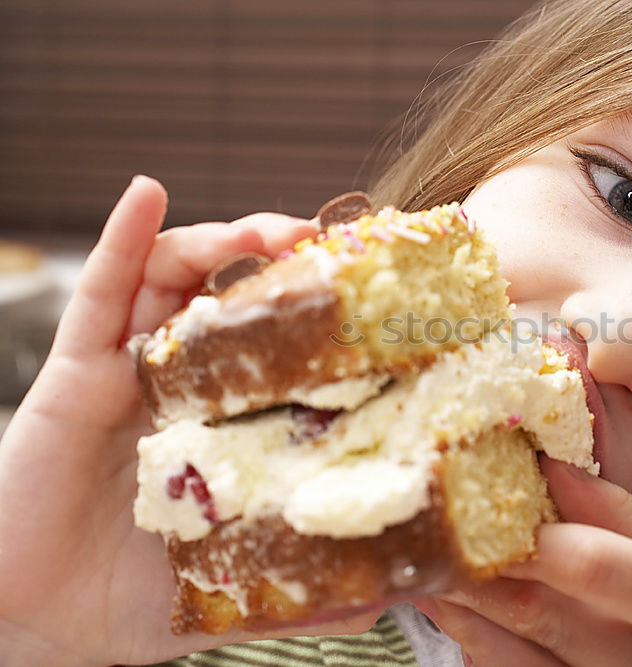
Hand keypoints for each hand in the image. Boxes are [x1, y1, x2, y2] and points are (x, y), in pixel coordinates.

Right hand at [0, 177, 383, 665]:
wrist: (38, 622)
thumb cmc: (133, 597)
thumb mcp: (235, 586)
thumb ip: (304, 590)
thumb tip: (390, 596)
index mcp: (223, 420)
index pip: (275, 342)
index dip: (314, 308)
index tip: (368, 288)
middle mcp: (180, 384)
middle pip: (230, 295)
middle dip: (275, 258)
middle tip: (324, 245)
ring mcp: (128, 371)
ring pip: (172, 278)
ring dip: (219, 239)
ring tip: (268, 229)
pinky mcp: (75, 374)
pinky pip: (98, 295)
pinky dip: (122, 238)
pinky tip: (146, 195)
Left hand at [415, 457, 631, 665]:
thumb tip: (556, 468)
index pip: (599, 568)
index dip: (533, 535)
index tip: (482, 499)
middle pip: (548, 616)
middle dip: (479, 570)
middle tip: (428, 531)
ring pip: (523, 665)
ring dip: (465, 616)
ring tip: (425, 574)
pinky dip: (486, 655)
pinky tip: (461, 623)